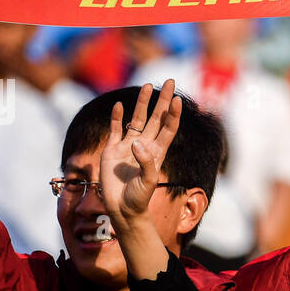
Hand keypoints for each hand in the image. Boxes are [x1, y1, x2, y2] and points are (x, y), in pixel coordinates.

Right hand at [99, 81, 180, 223]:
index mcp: (157, 153)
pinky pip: (115, 130)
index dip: (173, 115)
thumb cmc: (139, 199)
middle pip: (156, 118)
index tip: (178, 100)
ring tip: (147, 86)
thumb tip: (137, 142)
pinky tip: (118, 105)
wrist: (121, 209)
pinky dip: (116, 118)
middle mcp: (144, 146)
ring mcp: (128, 146)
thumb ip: (146, 162)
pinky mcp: (112, 150)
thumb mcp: (148, 182)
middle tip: (170, 81)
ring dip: (142, 103)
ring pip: (137, 119)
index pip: (168, 129)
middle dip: (163, 100)